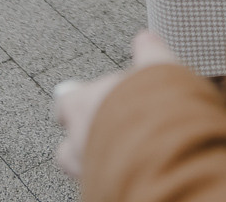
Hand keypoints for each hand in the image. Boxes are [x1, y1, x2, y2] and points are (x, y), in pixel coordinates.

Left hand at [53, 30, 180, 178]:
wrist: (161, 151)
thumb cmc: (151, 109)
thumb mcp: (156, 68)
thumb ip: (148, 52)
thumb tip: (146, 38)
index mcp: (84, 107)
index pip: (64, 102)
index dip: (73, 100)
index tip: (80, 97)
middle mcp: (80, 143)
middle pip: (64, 148)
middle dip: (79, 141)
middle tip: (100, 132)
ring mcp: (90, 173)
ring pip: (81, 171)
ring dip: (95, 162)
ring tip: (116, 156)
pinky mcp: (105, 193)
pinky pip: (103, 186)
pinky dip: (113, 178)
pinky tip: (131, 171)